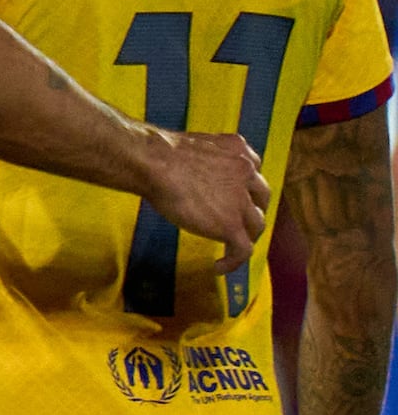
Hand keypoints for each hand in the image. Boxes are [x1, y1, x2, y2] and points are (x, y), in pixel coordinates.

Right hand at [138, 127, 267, 261]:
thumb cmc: (157, 154)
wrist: (154, 163)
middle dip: (251, 210)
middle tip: (235, 221)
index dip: (244, 188)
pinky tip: (219, 266)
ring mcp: (241, 200)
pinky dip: (234, 260)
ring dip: (245, 235)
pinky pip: (243, 249)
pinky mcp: (230, 224)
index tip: (232, 197)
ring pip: (256, 224)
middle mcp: (246, 172)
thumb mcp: (191, 147)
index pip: (252, 172)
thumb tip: (186, 173)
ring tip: (229, 246)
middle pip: (261, 198)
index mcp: (237, 150)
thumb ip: (203, 159)